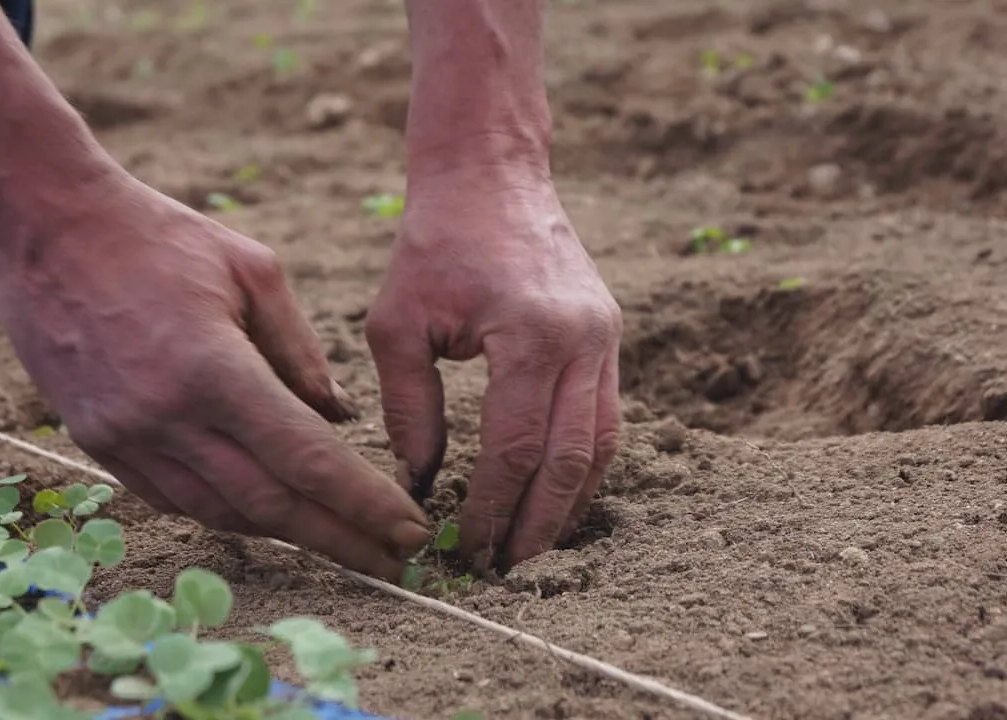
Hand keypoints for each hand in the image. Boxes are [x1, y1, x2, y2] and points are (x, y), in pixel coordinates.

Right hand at [0, 172, 430, 580]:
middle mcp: (167, 418)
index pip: (306, 458)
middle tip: (395, 562)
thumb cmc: (161, 235)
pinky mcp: (99, 442)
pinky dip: (231, 511)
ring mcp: (126, 437)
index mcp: (214, 369)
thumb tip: (340, 418)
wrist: (48, 228)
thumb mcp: (254, 270)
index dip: (364, 504)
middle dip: (341, 539)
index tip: (409, 532)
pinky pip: (176, 499)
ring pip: (223, 512)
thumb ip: (303, 352)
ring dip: (289, 532)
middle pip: (271, 504)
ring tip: (343, 540)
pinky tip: (270, 512)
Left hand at [366, 167, 622, 570]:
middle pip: (571, 461)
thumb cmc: (434, 242)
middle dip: (538, 523)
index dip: (492, 507)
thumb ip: (411, 408)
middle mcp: (583, 342)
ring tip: (533, 543)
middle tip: (505, 567)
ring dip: (568, 502)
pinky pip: (604, 416)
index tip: (465, 545)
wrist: (492, 175)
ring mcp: (605, 338)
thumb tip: (419, 482)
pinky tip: (553, 490)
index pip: (516, 449)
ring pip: (600, 445)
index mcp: (531, 336)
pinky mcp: (608, 335)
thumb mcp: (399, 323)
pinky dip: (582, 462)